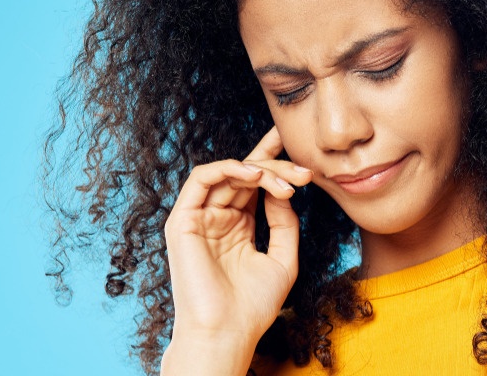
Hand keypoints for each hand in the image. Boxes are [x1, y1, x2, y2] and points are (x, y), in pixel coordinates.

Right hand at [163, 127, 312, 342]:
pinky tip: (254, 175)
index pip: (255, 186)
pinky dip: (228, 169)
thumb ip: (285, 222)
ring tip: (285, 183)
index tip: (301, 154)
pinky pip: (201, 179)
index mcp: (238, 227)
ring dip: (260, 170)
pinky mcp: (183, 221)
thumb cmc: (253, 306)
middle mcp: (217, 218)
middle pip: (246, 176)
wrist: (228, 333)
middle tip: (304, 173)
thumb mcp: (283, 259)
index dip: (275, 164)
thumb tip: (284, 191)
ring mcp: (199, 218)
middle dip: (277, 166)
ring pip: (228, 173)